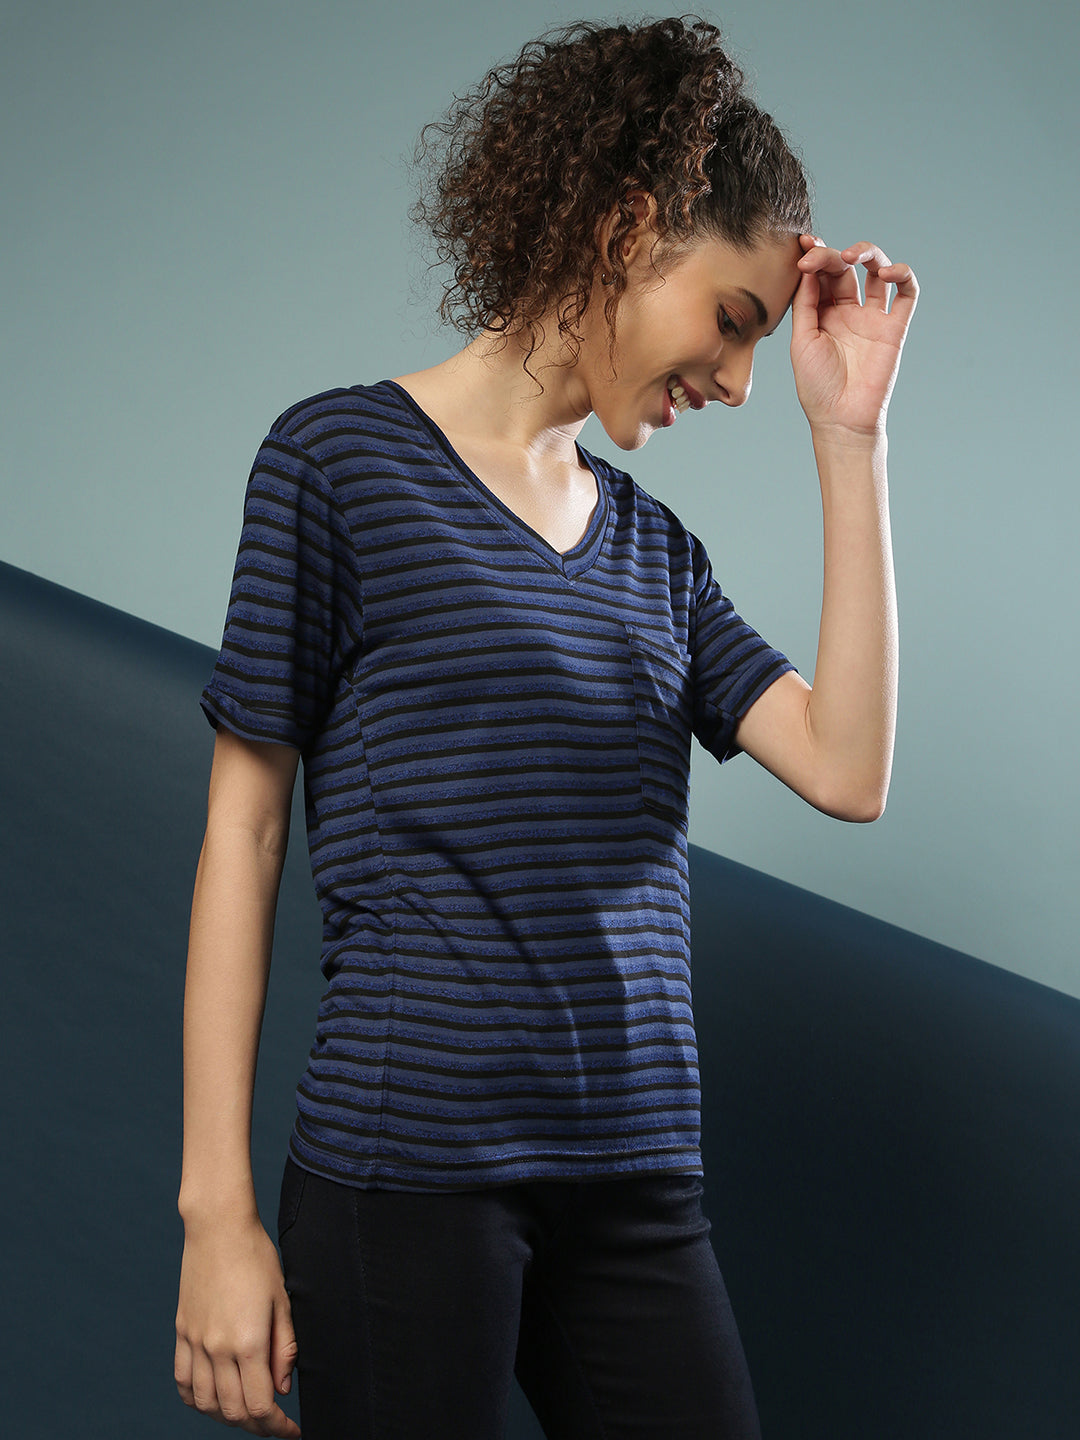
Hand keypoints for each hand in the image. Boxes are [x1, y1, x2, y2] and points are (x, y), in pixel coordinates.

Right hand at [175, 1217, 300, 1436]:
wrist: (218, 1228)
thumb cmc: (257, 1257)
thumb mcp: (283, 1300)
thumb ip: (285, 1348)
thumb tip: (283, 1388)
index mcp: (247, 1342)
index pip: (260, 1405)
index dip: (278, 1427)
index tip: (292, 1431)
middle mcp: (217, 1348)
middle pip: (233, 1411)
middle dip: (257, 1426)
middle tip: (275, 1424)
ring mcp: (195, 1342)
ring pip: (205, 1403)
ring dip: (227, 1417)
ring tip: (247, 1413)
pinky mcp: (182, 1333)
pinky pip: (183, 1382)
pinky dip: (197, 1400)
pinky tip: (213, 1399)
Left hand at [790, 233, 918, 439]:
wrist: (841, 419)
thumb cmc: (817, 386)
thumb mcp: (802, 340)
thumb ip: (806, 303)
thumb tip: (808, 267)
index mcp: (822, 314)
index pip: (821, 275)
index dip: (815, 256)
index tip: (803, 245)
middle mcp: (848, 312)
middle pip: (845, 268)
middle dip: (832, 255)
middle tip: (817, 256)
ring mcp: (872, 318)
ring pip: (877, 271)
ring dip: (868, 253)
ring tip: (853, 255)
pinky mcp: (895, 327)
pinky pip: (906, 293)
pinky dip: (902, 275)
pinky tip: (888, 272)